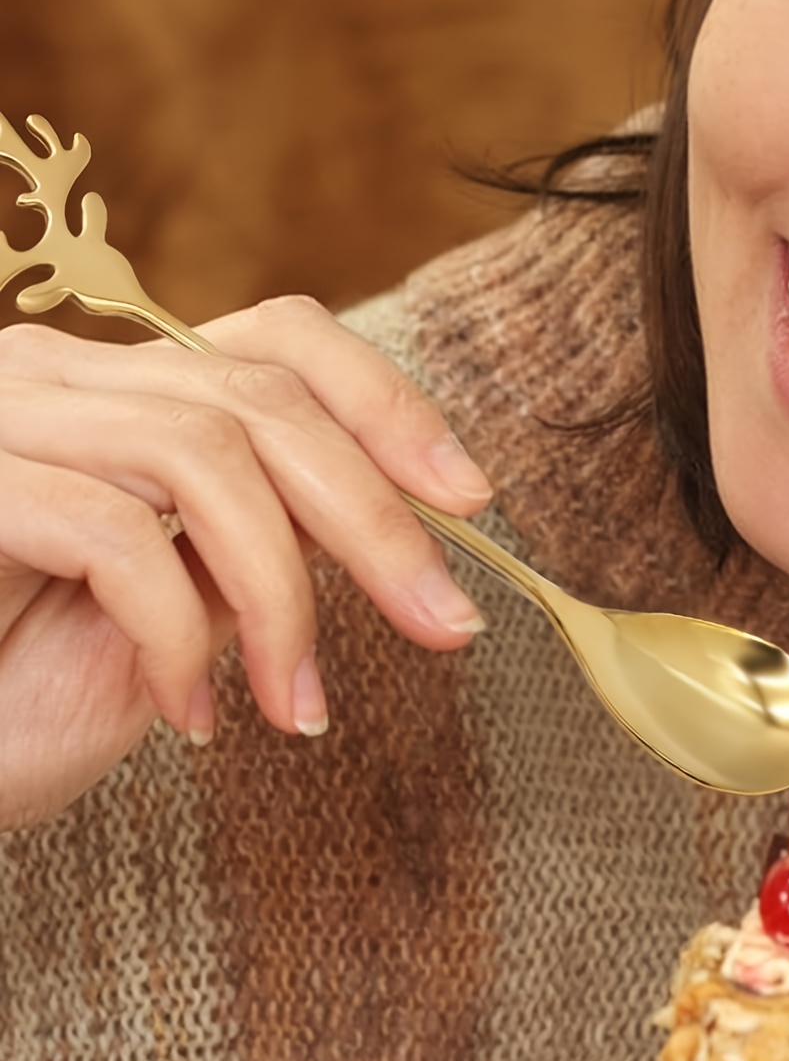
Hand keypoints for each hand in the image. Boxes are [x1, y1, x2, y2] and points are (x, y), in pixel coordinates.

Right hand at [0, 296, 491, 828]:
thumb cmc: (14, 697)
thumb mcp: (175, 611)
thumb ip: (256, 544)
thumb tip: (390, 526)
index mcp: (122, 392)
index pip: (282, 339)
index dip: (389, 405)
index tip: (470, 498)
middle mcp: (59, 378)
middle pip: (265, 400)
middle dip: (380, 520)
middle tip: (447, 625)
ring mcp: (5, 420)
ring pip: (207, 455)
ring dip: (286, 597)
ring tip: (301, 707)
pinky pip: (118, 537)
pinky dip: (178, 639)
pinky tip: (192, 722)